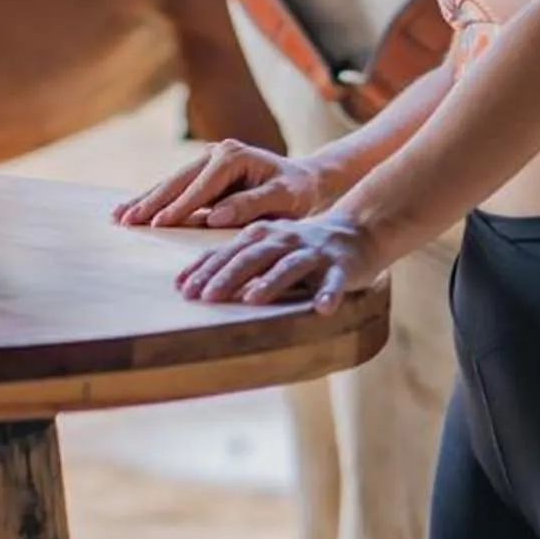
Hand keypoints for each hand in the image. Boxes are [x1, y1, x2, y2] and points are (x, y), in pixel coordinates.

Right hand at [113, 139, 334, 230]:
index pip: (202, 185)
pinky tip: (131, 209)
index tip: (159, 224)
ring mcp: (206, 159)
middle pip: (178, 180)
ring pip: (170, 182)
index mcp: (234, 156)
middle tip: (128, 220)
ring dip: (145, 200)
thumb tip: (214, 217)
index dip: (180, 205)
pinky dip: (153, 199)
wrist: (302, 181)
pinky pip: (174, 187)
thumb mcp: (284, 198)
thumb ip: (251, 205)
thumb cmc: (296, 193)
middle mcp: (217, 152)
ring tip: (119, 216)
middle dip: (152, 201)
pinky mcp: (201, 172)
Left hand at [176, 213, 387, 312]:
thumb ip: (237, 260)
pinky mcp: (342, 266)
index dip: (204, 270)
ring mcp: (313, 252)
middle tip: (205, 297)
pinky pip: (335, 281)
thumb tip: (194, 285)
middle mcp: (284, 240)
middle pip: (251, 257)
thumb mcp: (267, 247)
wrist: (358, 230)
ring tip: (253, 299)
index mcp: (262, 235)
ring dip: (271, 283)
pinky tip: (323, 308)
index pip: (228, 252)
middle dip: (227, 277)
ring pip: (289, 267)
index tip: (182, 289)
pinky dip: (329, 293)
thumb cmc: (302, 246)